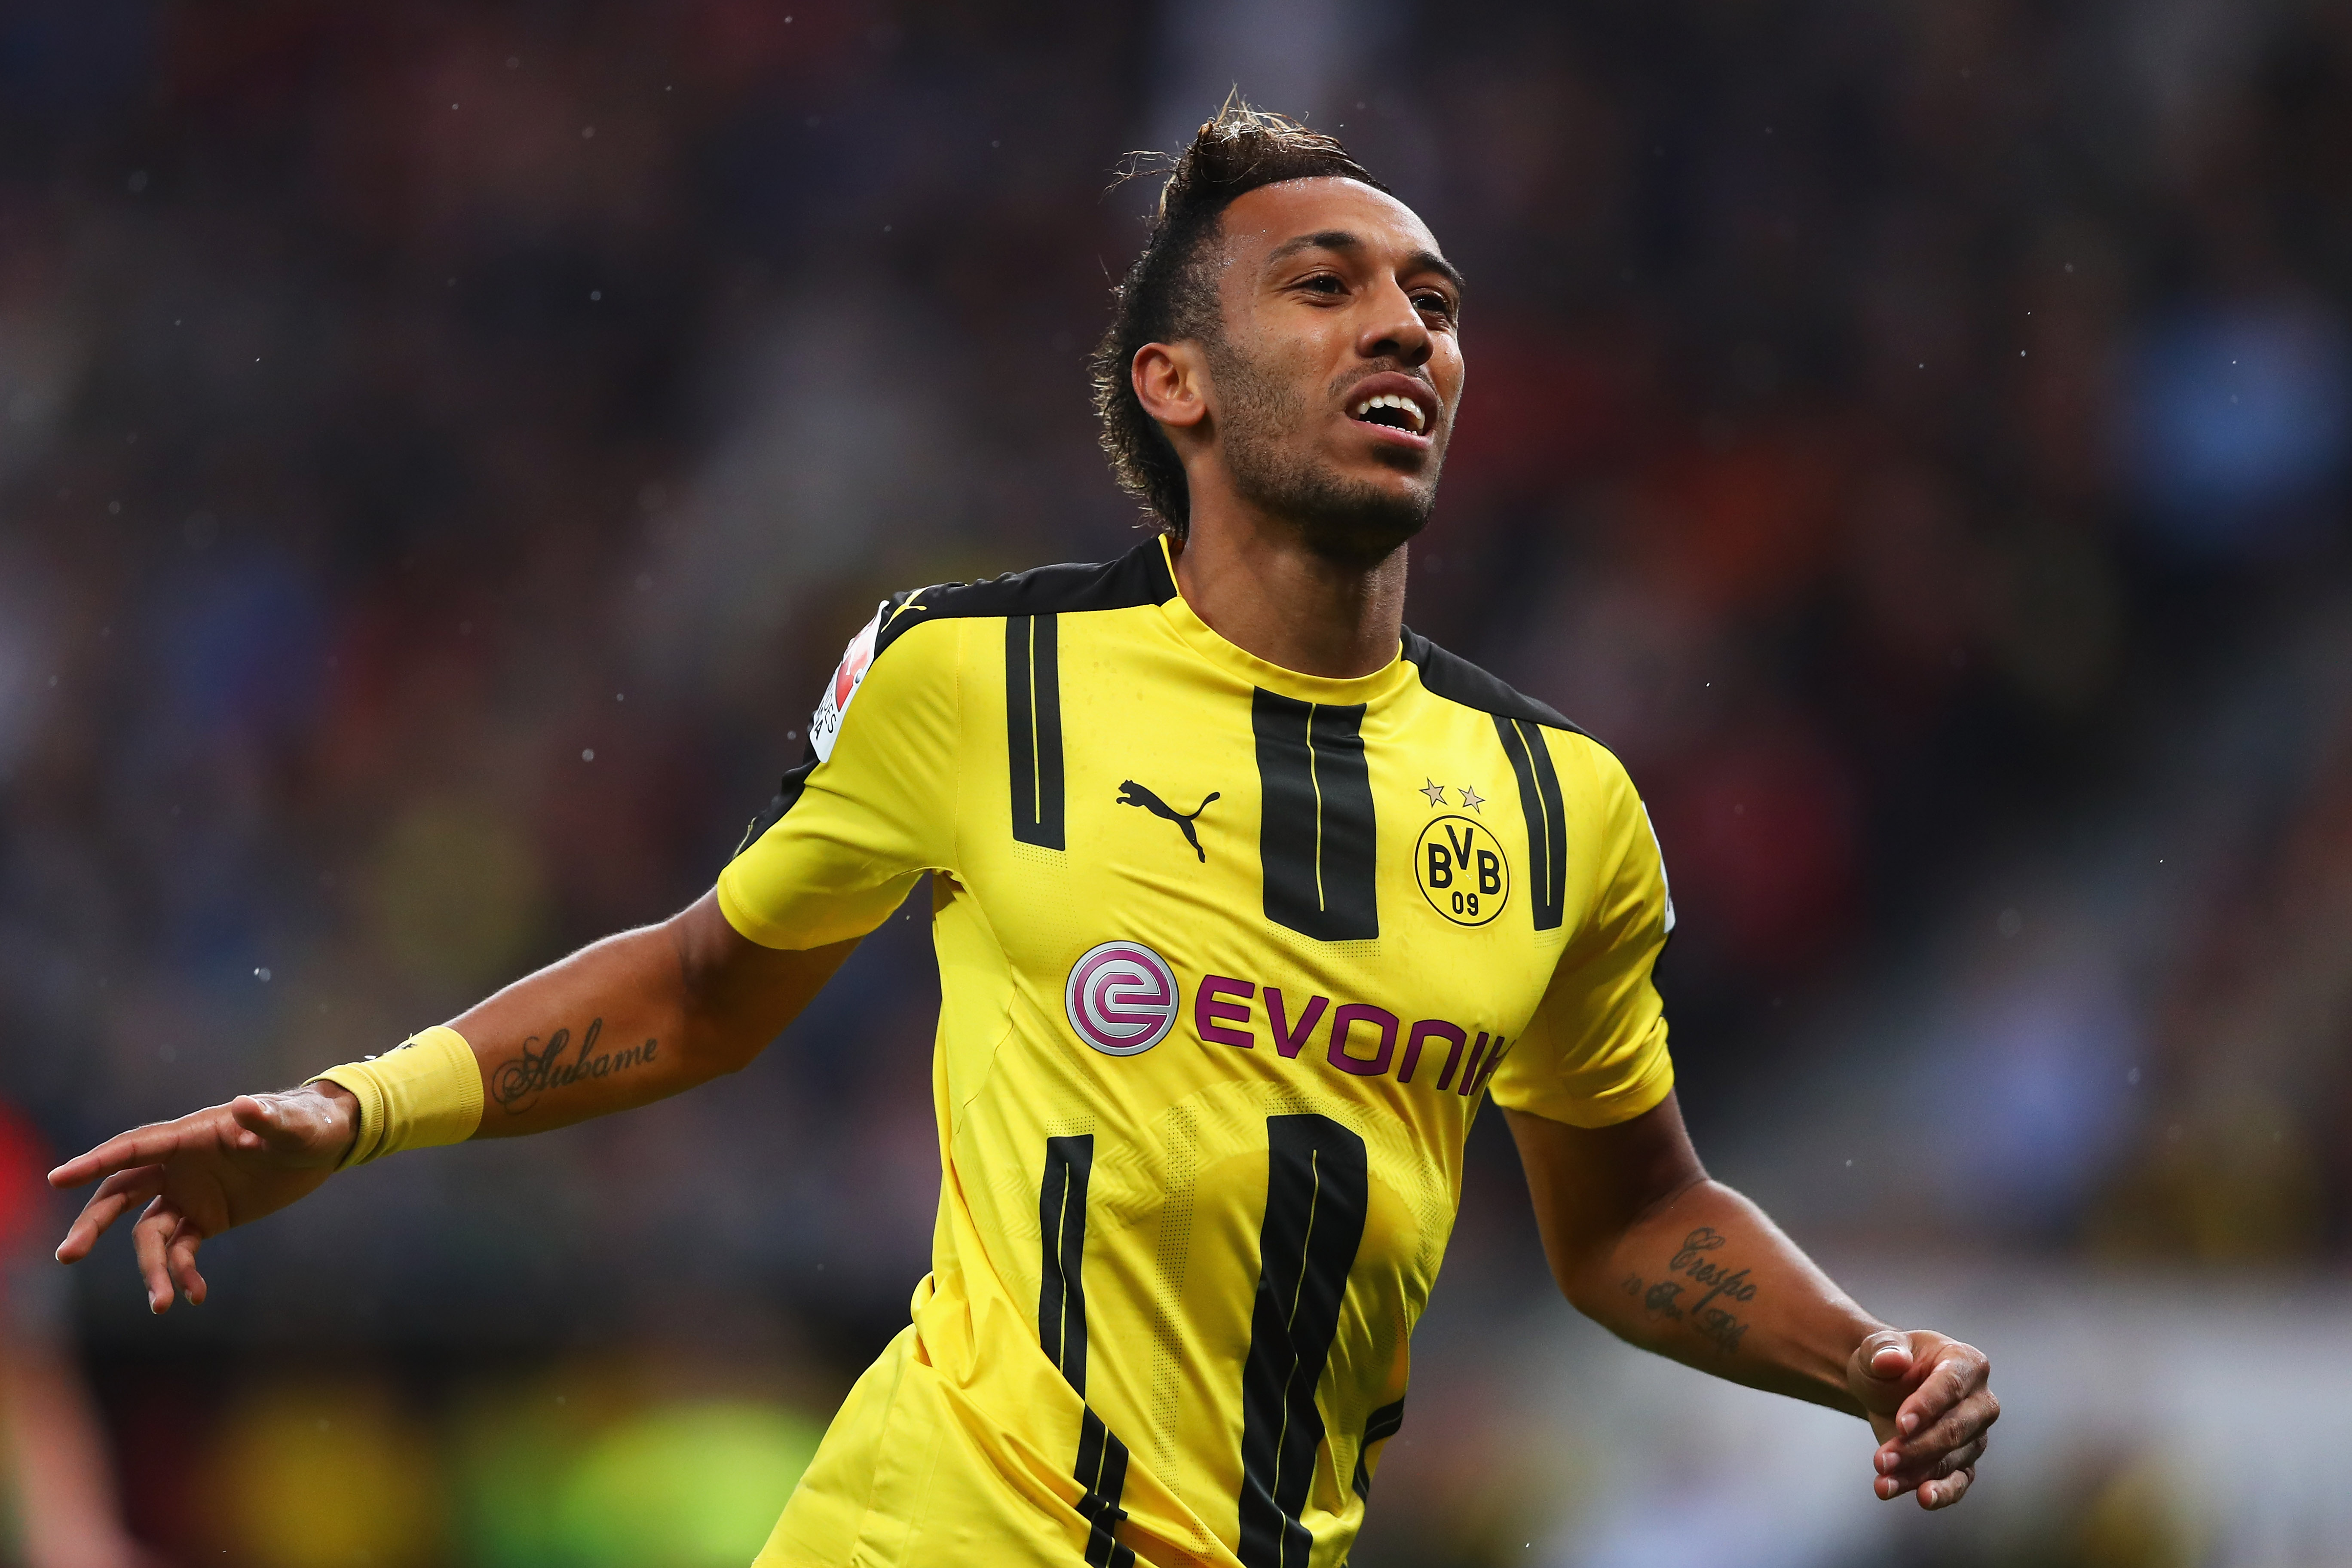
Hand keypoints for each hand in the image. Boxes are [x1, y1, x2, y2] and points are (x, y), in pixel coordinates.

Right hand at [48, 1085, 358, 1313]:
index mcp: (190, 1136)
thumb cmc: (309, 1123)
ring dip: (151, 1269)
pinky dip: (184, 1274)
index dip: (96, 1162)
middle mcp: (179, 1166)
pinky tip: (195, 1296)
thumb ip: (269, 1120)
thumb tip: (245, 1106)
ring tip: (162, 1305)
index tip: (58, 1179)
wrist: (325, 1143)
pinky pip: (182, 1250)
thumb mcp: (296, 1125)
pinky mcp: (208, 1218)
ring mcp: (189, 1194)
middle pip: (120, 1195)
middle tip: (68, 1255)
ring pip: (149, 1234)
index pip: (134, 1148)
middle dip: (93, 1224)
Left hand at [1847, 1327, 1996, 1508]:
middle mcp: (1980, 1401)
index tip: (1901, 1424)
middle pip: (1954, 1430)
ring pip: (1950, 1460)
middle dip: (1917, 1448)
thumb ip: (1884, 1349)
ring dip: (1916, 1474)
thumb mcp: (1877, 1347)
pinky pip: (1958, 1482)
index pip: (1951, 1386)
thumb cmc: (1886, 1361)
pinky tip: (1921, 1498)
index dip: (1927, 1406)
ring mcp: (1975, 1435)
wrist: (1882, 1386)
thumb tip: (1891, 1360)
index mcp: (1966, 1363)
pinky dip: (1940, 1493)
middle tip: (1881, 1459)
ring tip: (1883, 1482)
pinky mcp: (1963, 1462)